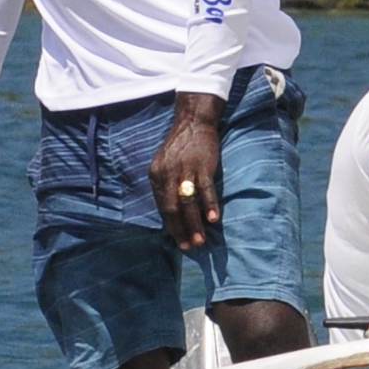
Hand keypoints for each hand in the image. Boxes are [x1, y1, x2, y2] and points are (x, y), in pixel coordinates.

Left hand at [150, 93, 225, 248]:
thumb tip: (171, 211)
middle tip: (188, 247)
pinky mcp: (202, 166)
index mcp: (156, 175)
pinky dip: (209, 205)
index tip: (178, 241)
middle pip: (172, 208)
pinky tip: (213, 219)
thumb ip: (165, 185)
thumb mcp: (165, 164)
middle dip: (180, 230)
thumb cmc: (180, 146)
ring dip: (194, 224)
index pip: (161, 207)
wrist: (193, 122)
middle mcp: (167, 174)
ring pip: (188, 203)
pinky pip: (205, 190)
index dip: (170, 226)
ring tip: (200, 240)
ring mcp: (185, 170)